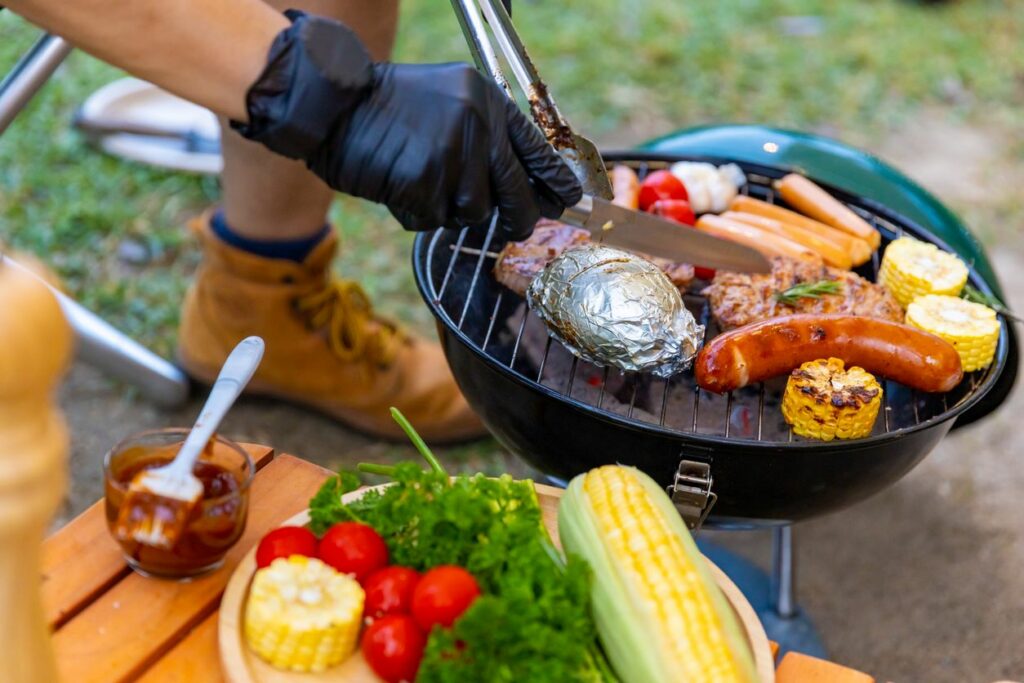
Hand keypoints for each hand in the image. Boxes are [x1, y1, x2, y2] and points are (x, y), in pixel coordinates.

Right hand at [234, 12, 580, 239]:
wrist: (333, 102)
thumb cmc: (387, 107)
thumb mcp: (448, 100)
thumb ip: (483, 134)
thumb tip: (517, 183)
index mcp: (487, 101)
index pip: (536, 147)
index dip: (554, 179)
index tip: (569, 200)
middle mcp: (477, 125)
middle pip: (516, 194)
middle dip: (518, 218)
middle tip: (512, 227)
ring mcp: (452, 154)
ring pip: (473, 212)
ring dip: (449, 209)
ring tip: (421, 181)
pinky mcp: (424, 181)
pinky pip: (433, 219)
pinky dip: (416, 213)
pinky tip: (398, 186)